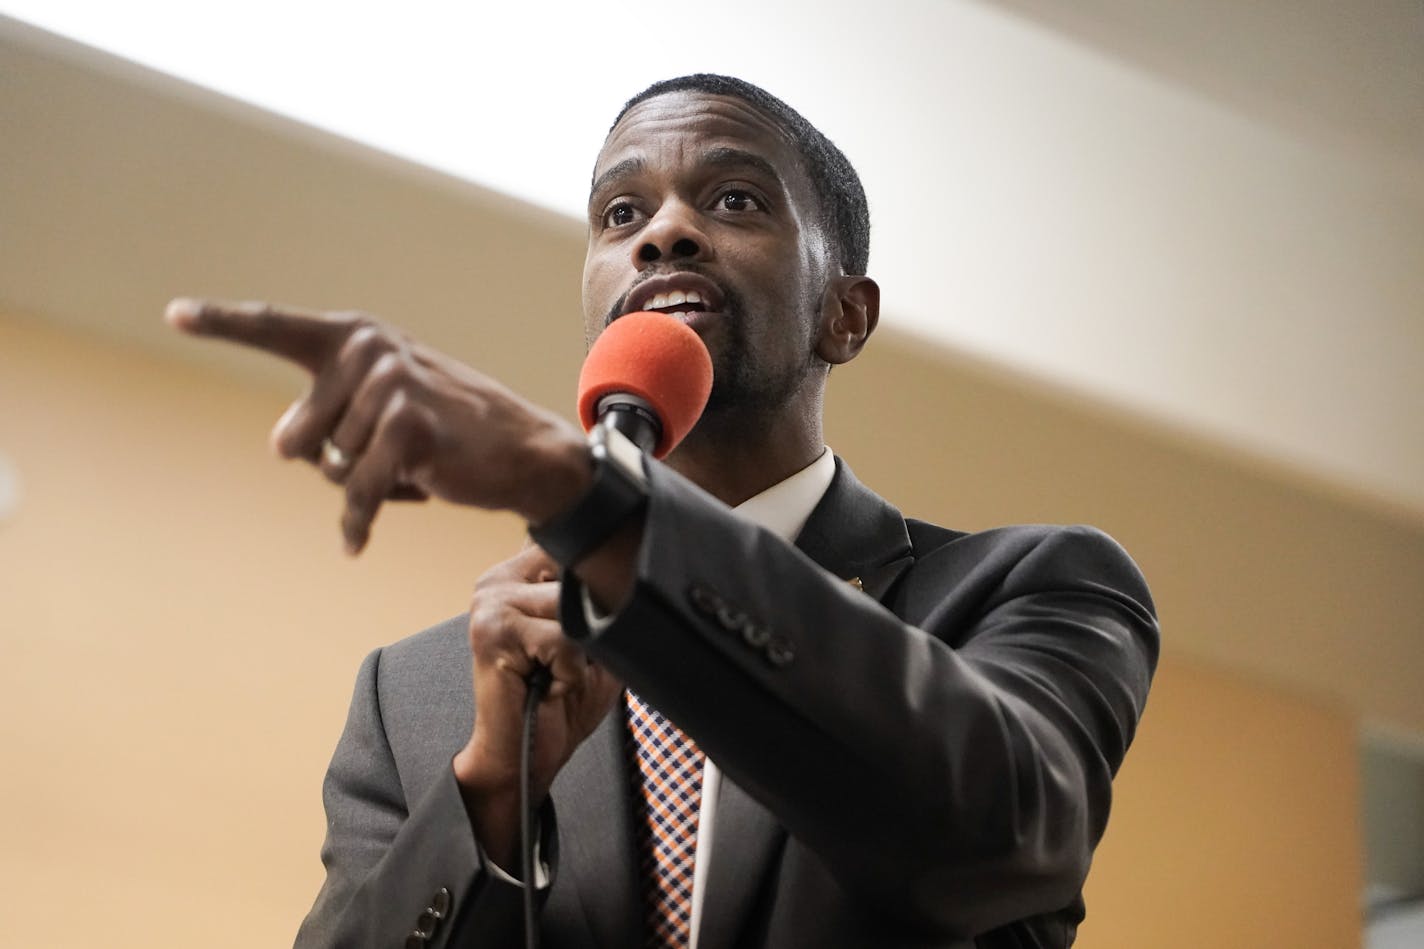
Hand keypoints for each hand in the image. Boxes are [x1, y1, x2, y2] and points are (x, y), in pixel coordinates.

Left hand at [165, 298, 588, 552]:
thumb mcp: (381, 408)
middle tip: (389, 457)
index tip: (174, 314)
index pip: (278, 329)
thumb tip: (286, 444)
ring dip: (363, 484)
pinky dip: (358, 522)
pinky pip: (358, 493)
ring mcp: (388, 385)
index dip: (222, 323)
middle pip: (295, 438)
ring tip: (413, 468)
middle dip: (331, 463)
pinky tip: (354, 545)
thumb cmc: (445, 431)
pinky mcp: (407, 427)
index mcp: (355, 336)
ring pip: (329, 469)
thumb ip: (324, 415)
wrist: (523, 451)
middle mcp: (366, 350)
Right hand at [453, 545, 621, 864]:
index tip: (599, 625)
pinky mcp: (493, 630)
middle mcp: (499, 580)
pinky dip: (571, 672)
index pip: (577, 547)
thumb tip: (637, 567)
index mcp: (519, 575)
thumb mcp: (597, 642)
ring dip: (582, 653)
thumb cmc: (560, 701)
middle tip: (572, 662)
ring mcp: (491, 602)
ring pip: (573, 607)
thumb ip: (606, 601)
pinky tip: (549, 685)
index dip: (602, 583)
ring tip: (559, 674)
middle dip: (594, 624)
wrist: (523, 757)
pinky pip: (564, 640)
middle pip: (580, 576)